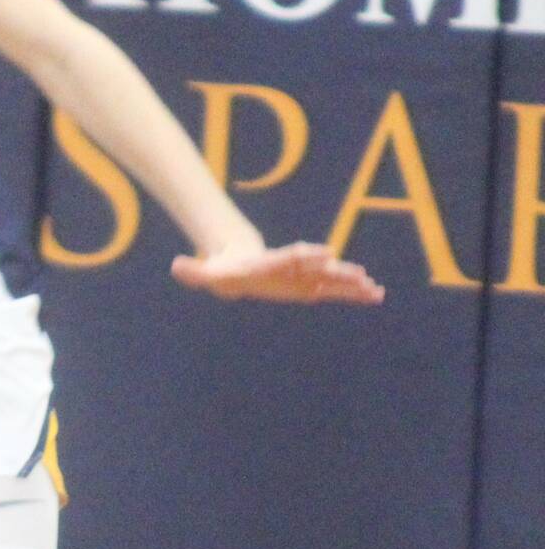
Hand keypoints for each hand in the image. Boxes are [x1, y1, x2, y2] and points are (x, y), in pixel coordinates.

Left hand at [170, 239, 383, 304]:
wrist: (237, 263)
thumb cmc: (223, 270)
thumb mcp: (207, 272)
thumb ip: (194, 270)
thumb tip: (175, 266)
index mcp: (271, 262)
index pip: (290, 256)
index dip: (306, 255)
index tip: (324, 252)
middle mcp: (292, 267)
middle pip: (317, 268)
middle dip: (337, 271)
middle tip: (359, 274)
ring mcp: (303, 276)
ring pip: (331, 280)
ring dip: (352, 285)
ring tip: (375, 290)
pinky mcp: (309, 286)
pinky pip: (334, 290)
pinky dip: (353, 293)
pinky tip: (374, 295)